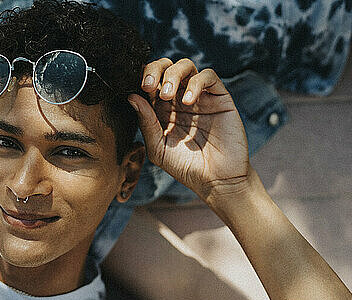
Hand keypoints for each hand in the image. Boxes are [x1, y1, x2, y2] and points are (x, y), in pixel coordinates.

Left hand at [128, 58, 249, 200]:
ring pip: (186, 66)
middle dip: (155, 69)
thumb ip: (146, 123)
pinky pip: (208, 77)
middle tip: (149, 86)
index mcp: (162, 109)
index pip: (150, 82)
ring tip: (167, 94)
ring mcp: (200, 97)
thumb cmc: (186, 168)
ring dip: (173, 74)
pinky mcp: (220, 98)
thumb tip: (131, 97)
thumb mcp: (158, 148)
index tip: (137, 88)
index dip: (142, 78)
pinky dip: (196, 83)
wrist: (217, 181)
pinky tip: (187, 102)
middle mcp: (180, 99)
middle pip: (166, 67)